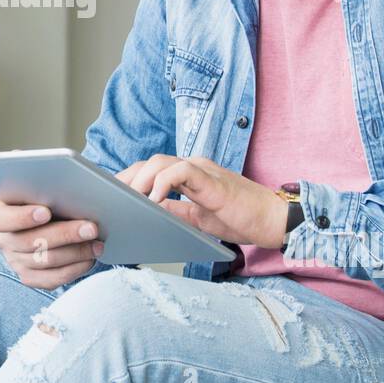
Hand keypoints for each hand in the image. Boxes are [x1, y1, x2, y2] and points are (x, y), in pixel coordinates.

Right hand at [0, 191, 103, 289]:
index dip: (23, 217)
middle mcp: (3, 240)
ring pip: (45, 261)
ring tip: (97, 244)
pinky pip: (52, 279)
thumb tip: (52, 176)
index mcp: (0, 214)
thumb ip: (42, 182)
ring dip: (76, 253)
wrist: (48, 222)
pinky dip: (74, 269)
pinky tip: (89, 258)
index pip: (3, 219)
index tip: (45, 212)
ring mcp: (15, 262)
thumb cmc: (46, 199)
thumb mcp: (40, 187)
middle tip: (90, 228)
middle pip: (30, 242)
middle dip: (64, 234)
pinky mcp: (30, 278)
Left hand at [119, 154, 287, 247]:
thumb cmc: (240, 219)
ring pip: (160, 162)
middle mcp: (193, 166)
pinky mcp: (212, 179)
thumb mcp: (198, 218)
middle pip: (149, 162)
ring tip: (129, 201)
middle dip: (126, 179)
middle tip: (110, 199)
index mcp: (188, 175)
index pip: (151, 169)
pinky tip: (153, 201)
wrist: (273, 220)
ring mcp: (202, 169)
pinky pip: (181, 171)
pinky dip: (162, 183)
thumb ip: (175, 211)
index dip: (129, 179)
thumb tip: (147, 213)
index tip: (111, 195)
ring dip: (140, 180)